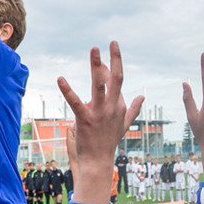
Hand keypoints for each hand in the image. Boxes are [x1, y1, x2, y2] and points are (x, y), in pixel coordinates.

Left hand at [57, 42, 142, 203]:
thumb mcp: (124, 124)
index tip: (107, 54)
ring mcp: (99, 113)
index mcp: (119, 106)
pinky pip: (75, 102)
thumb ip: (133, 109)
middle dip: (114, 59)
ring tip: (94, 49)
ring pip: (100, 85)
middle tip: (111, 42)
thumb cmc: (108, 142)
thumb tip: (143, 96)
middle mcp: (111, 107)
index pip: (116, 82)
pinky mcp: (84, 119)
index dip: (110, 68)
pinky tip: (60, 78)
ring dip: (97, 66)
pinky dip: (67, 90)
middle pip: (116, 79)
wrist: (98, 161)